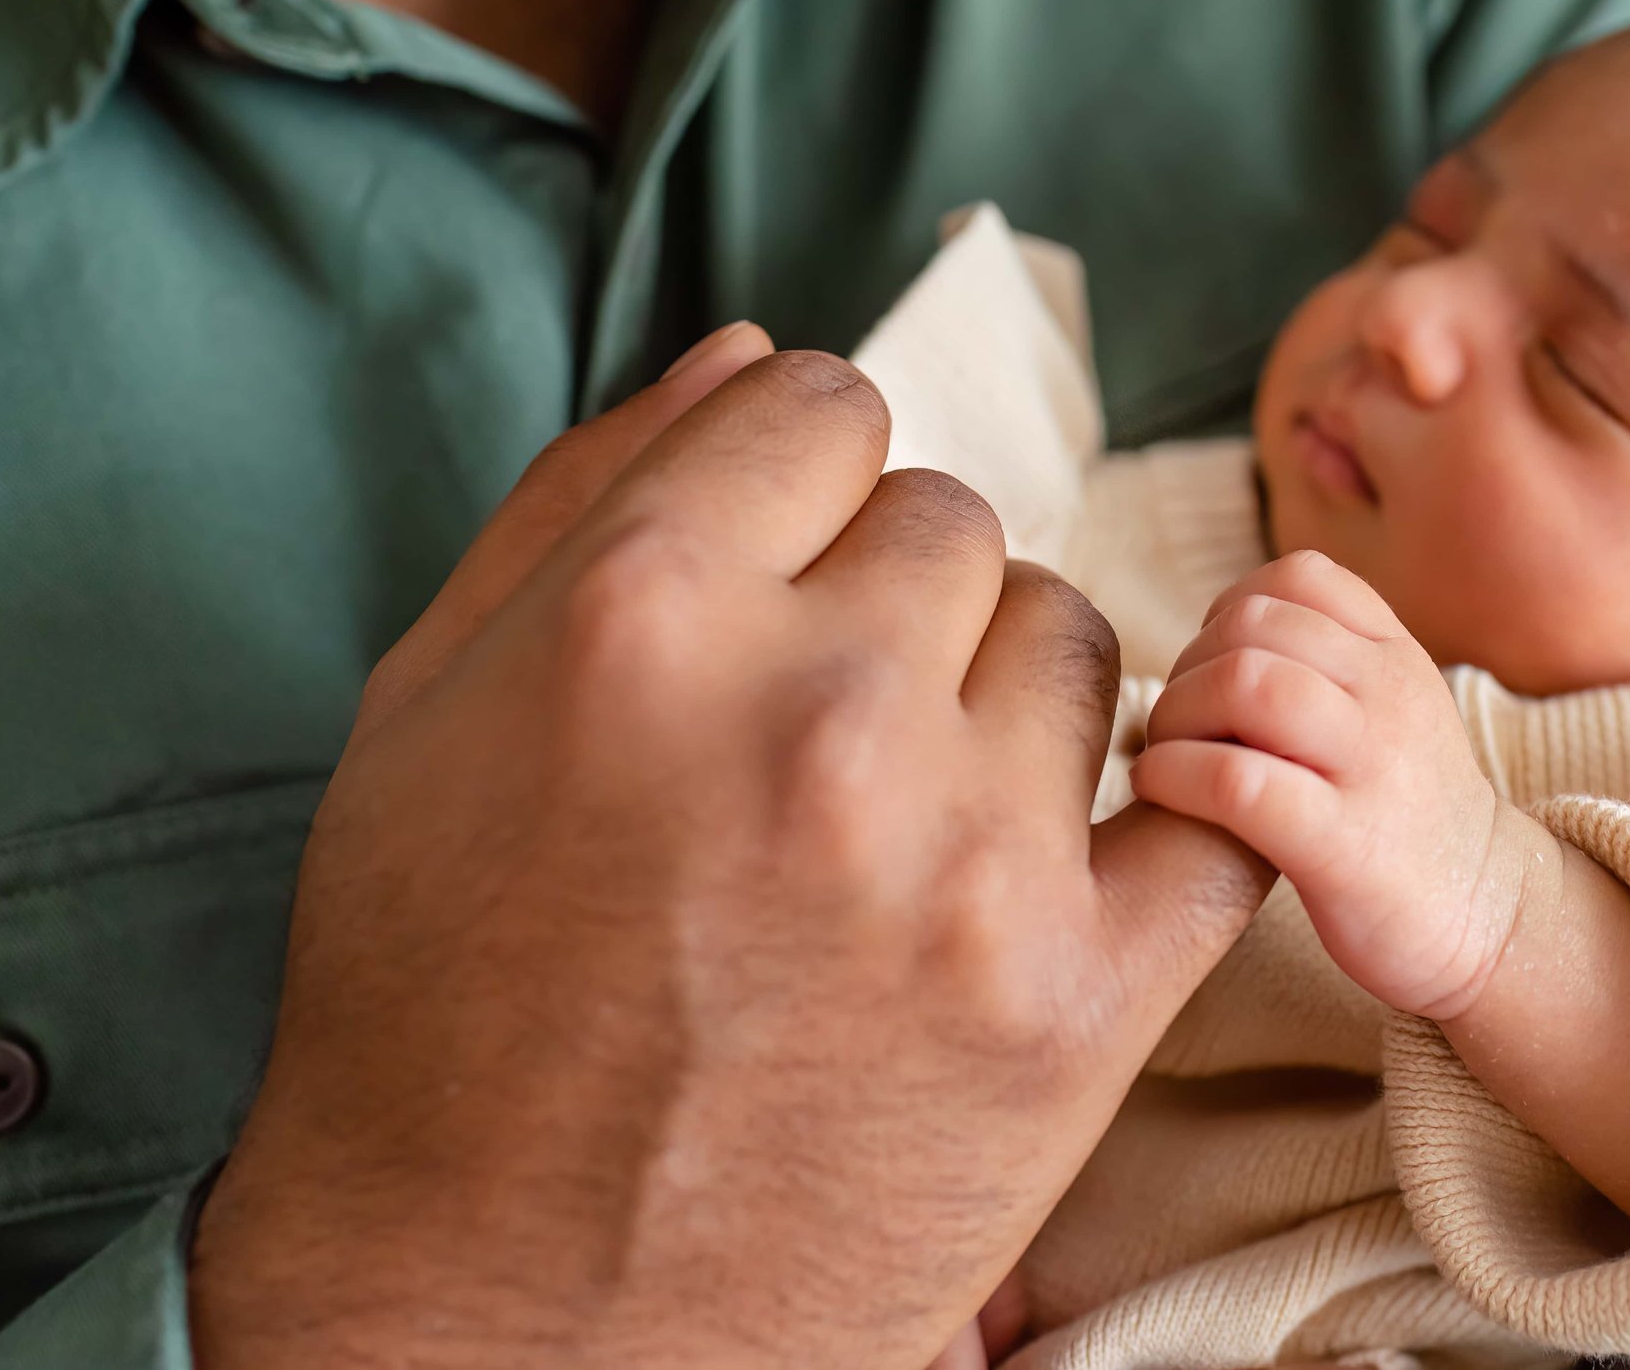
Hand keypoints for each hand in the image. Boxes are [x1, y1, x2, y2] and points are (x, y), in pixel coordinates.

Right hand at [188, 324, 1273, 1369]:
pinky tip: (1063, 861)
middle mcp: (825, 712)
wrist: (501, 1318)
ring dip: (1000, 702)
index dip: (794, 483)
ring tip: (902, 820)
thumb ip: (587, 498)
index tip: (779, 565)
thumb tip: (751, 356)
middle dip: (885, 599)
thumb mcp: (426, 713)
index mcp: (647, 613)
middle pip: (953, 523)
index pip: (825, 408)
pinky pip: (1203, 815)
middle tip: (814, 732)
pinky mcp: (1080, 1001)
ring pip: (1074, 643)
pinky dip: (1150, 823)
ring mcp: (970, 862)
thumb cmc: (437, 1011)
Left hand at [1130, 550, 1534, 1018]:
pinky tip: (1161, 789)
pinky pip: (1237, 783)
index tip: (1213, 665)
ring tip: (1165, 752)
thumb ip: (1331, 662)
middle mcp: (1390, 698)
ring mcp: (1370, 768)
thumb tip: (1227, 629)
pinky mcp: (1342, 846)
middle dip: (1190, 665)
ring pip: (1246, 687)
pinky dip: (1176, 776)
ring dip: (1176, 713)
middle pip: (1255, 627)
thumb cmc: (1408, 814)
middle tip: (1176, 719)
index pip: (1300, 579)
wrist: (1488, 919)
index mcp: (1398, 658)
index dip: (1231, 610)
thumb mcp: (1393, 712)